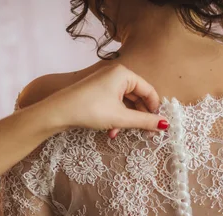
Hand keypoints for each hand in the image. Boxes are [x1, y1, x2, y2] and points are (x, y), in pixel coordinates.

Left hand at [38, 64, 168, 137]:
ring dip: (126, 120)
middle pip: (138, 97)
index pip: (149, 91)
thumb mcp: (121, 118)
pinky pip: (115, 104)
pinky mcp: (97, 92)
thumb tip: (165, 125)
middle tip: (146, 134)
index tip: (158, 126)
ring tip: (121, 133)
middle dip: (140, 117)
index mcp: (124, 74)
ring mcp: (106, 83)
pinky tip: (111, 131)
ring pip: (126, 103)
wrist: (58, 112)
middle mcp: (116, 75)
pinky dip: (116, 118)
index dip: (155, 109)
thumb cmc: (90, 109)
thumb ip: (145, 121)